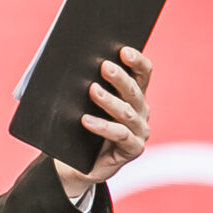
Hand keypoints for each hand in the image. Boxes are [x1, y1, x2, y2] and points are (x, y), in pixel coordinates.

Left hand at [55, 46, 152, 199]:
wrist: (76, 163)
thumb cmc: (79, 126)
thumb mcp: (81, 102)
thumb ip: (85, 83)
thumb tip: (70, 59)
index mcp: (133, 94)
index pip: (142, 73)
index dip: (136, 61)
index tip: (123, 50)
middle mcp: (141, 111)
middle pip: (134, 90)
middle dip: (119, 77)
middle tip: (103, 66)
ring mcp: (139, 131)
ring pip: (127, 112)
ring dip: (109, 100)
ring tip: (92, 90)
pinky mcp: (133, 149)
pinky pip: (120, 135)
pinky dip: (102, 126)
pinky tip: (85, 120)